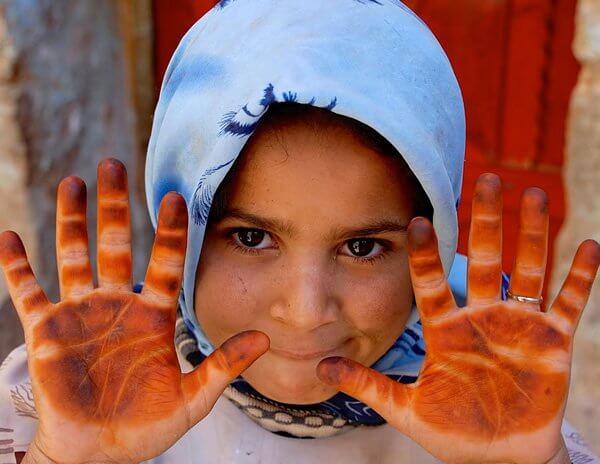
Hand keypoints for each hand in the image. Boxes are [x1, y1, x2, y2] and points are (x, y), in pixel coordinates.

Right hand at [0, 159, 268, 463]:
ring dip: (71, 221)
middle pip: (116, 245)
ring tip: (73, 182)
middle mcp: (117, 304)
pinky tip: (8, 237)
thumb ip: (223, 367)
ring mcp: (79, 313)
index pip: (165, 262)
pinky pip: (27, 291)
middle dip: (114, 207)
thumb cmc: (147, 425)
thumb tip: (263, 339)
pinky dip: (16, 266)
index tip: (174, 195)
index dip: (170, 231)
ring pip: (74, 256)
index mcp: (154, 315)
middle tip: (114, 165)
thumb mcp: (192, 399)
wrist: (99, 451)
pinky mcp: (45, 330)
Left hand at [317, 173, 598, 463]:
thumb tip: (322, 367)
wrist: (495, 456)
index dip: (425, 254)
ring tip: (533, 194)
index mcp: (446, 330)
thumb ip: (368, 385)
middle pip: (485, 260)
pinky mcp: (553, 343)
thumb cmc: (451, 431)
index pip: (432, 282)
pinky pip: (569, 304)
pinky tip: (588, 245)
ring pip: (528, 270)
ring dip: (533, 234)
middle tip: (486, 179)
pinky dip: (580, 277)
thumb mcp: (405, 408)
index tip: (416, 220)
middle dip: (486, 221)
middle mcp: (482, 319)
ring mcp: (519, 327)